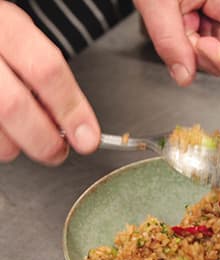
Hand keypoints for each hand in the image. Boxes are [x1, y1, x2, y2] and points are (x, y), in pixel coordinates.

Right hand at [0, 2, 99, 164]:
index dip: (72, 110)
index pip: (46, 70)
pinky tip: (2, 128)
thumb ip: (45, 74)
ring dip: (14, 145)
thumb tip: (76, 124)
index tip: (88, 137)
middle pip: (14, 106)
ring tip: (23, 137)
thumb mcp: (20, 37)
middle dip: (44, 140)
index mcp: (4, 25)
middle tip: (57, 151)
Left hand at [134, 0, 219, 84]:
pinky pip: (214, 45)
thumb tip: (184, 76)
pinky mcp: (217, 18)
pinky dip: (195, 44)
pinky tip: (185, 26)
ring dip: (198, 50)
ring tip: (181, 24)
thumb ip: (171, 44)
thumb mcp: (157, 5)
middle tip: (183, 34)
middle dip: (207, 55)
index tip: (202, 46)